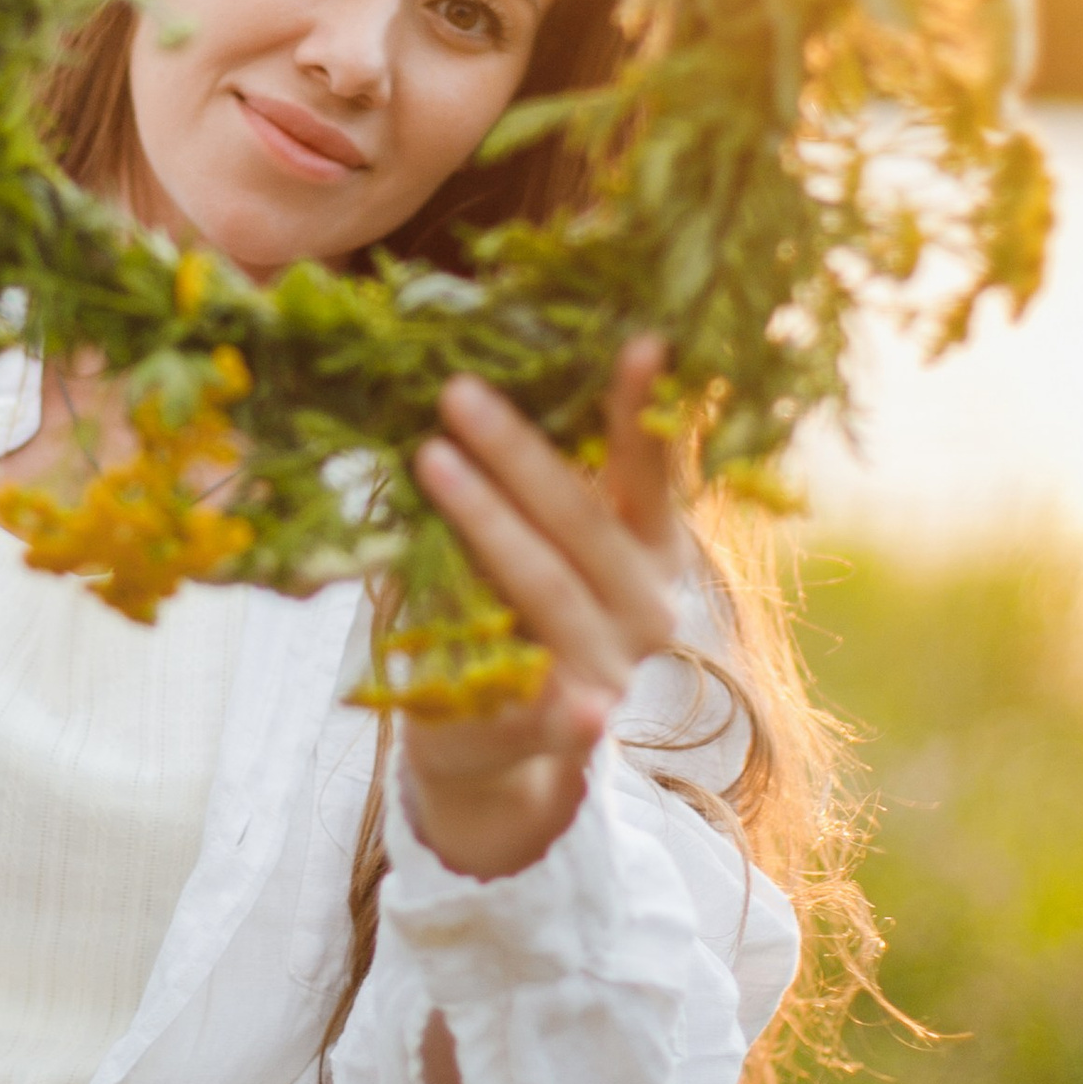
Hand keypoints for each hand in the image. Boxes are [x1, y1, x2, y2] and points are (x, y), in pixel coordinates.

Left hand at [401, 337, 689, 881]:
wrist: (492, 743)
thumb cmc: (503, 607)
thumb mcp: (522, 536)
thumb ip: (524, 482)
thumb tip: (473, 373)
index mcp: (650, 546)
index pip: (652, 469)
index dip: (644, 408)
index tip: (641, 340)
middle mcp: (651, 604)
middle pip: (585, 519)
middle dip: (519, 452)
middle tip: (458, 392)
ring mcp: (614, 669)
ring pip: (550, 588)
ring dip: (488, 521)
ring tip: (431, 460)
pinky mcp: (570, 728)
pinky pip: (541, 694)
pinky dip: (545, 690)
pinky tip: (561, 696)